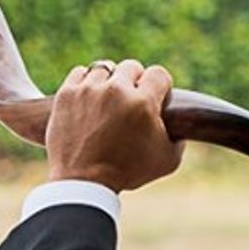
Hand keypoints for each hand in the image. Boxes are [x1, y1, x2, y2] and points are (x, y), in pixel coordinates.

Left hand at [45, 60, 181, 194]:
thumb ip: (179, 137)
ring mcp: (89, 90)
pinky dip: (86, 83)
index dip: (160, 86)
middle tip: (131, 100)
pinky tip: (91, 98)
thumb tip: (182, 125)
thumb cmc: (127, 172)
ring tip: (108, 100)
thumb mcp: (167, 160)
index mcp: (143, 103)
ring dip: (109, 82)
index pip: (158, 73)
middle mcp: (116, 90)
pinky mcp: (66, 93)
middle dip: (134, 82)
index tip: (155, 97)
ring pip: (105, 68)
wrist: (83, 183)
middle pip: (132, 66)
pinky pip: (80, 73)